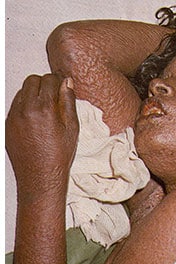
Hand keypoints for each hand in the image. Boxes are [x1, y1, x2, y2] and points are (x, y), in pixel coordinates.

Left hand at [6, 74, 78, 194]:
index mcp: (44, 109)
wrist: (40, 176)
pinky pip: (14, 106)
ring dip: (33, 93)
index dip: (57, 81)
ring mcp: (13, 117)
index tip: (61, 86)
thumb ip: (68, 102)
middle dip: (44, 84)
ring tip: (44, 109)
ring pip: (21, 92)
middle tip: (53, 96)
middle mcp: (25, 109)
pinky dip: (24, 105)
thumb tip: (67, 83)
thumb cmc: (59, 155)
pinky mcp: (7, 125)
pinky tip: (35, 119)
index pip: (48, 80)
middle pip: (32, 81)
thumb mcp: (72, 128)